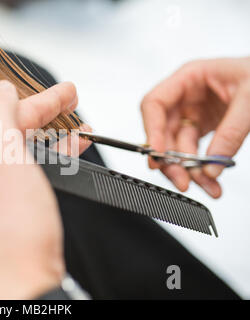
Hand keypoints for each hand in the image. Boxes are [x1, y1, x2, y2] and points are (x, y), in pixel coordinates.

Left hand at [0, 81, 66, 299]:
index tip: (66, 91)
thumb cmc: (6, 232)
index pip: (2, 112)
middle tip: (72, 100)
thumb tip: (0, 89)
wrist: (17, 288)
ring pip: (27, 151)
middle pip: (15, 129)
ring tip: (81, 132)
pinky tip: (69, 158)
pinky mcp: (12, 214)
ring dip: (55, 137)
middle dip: (47, 113)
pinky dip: (54, 162)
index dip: (38, 98)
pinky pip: (33, 174)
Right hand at [141, 57, 249, 197]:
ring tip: (207, 186)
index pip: (154, 103)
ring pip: (177, 148)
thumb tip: (213, 164)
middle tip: (182, 180)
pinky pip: (194, 152)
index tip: (158, 153)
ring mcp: (194, 113)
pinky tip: (210, 181)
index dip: (152, 129)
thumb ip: (231, 131)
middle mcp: (186, 96)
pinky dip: (201, 169)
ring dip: (188, 171)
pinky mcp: (204, 127)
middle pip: (163, 132)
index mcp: (189, 77)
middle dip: (170, 160)